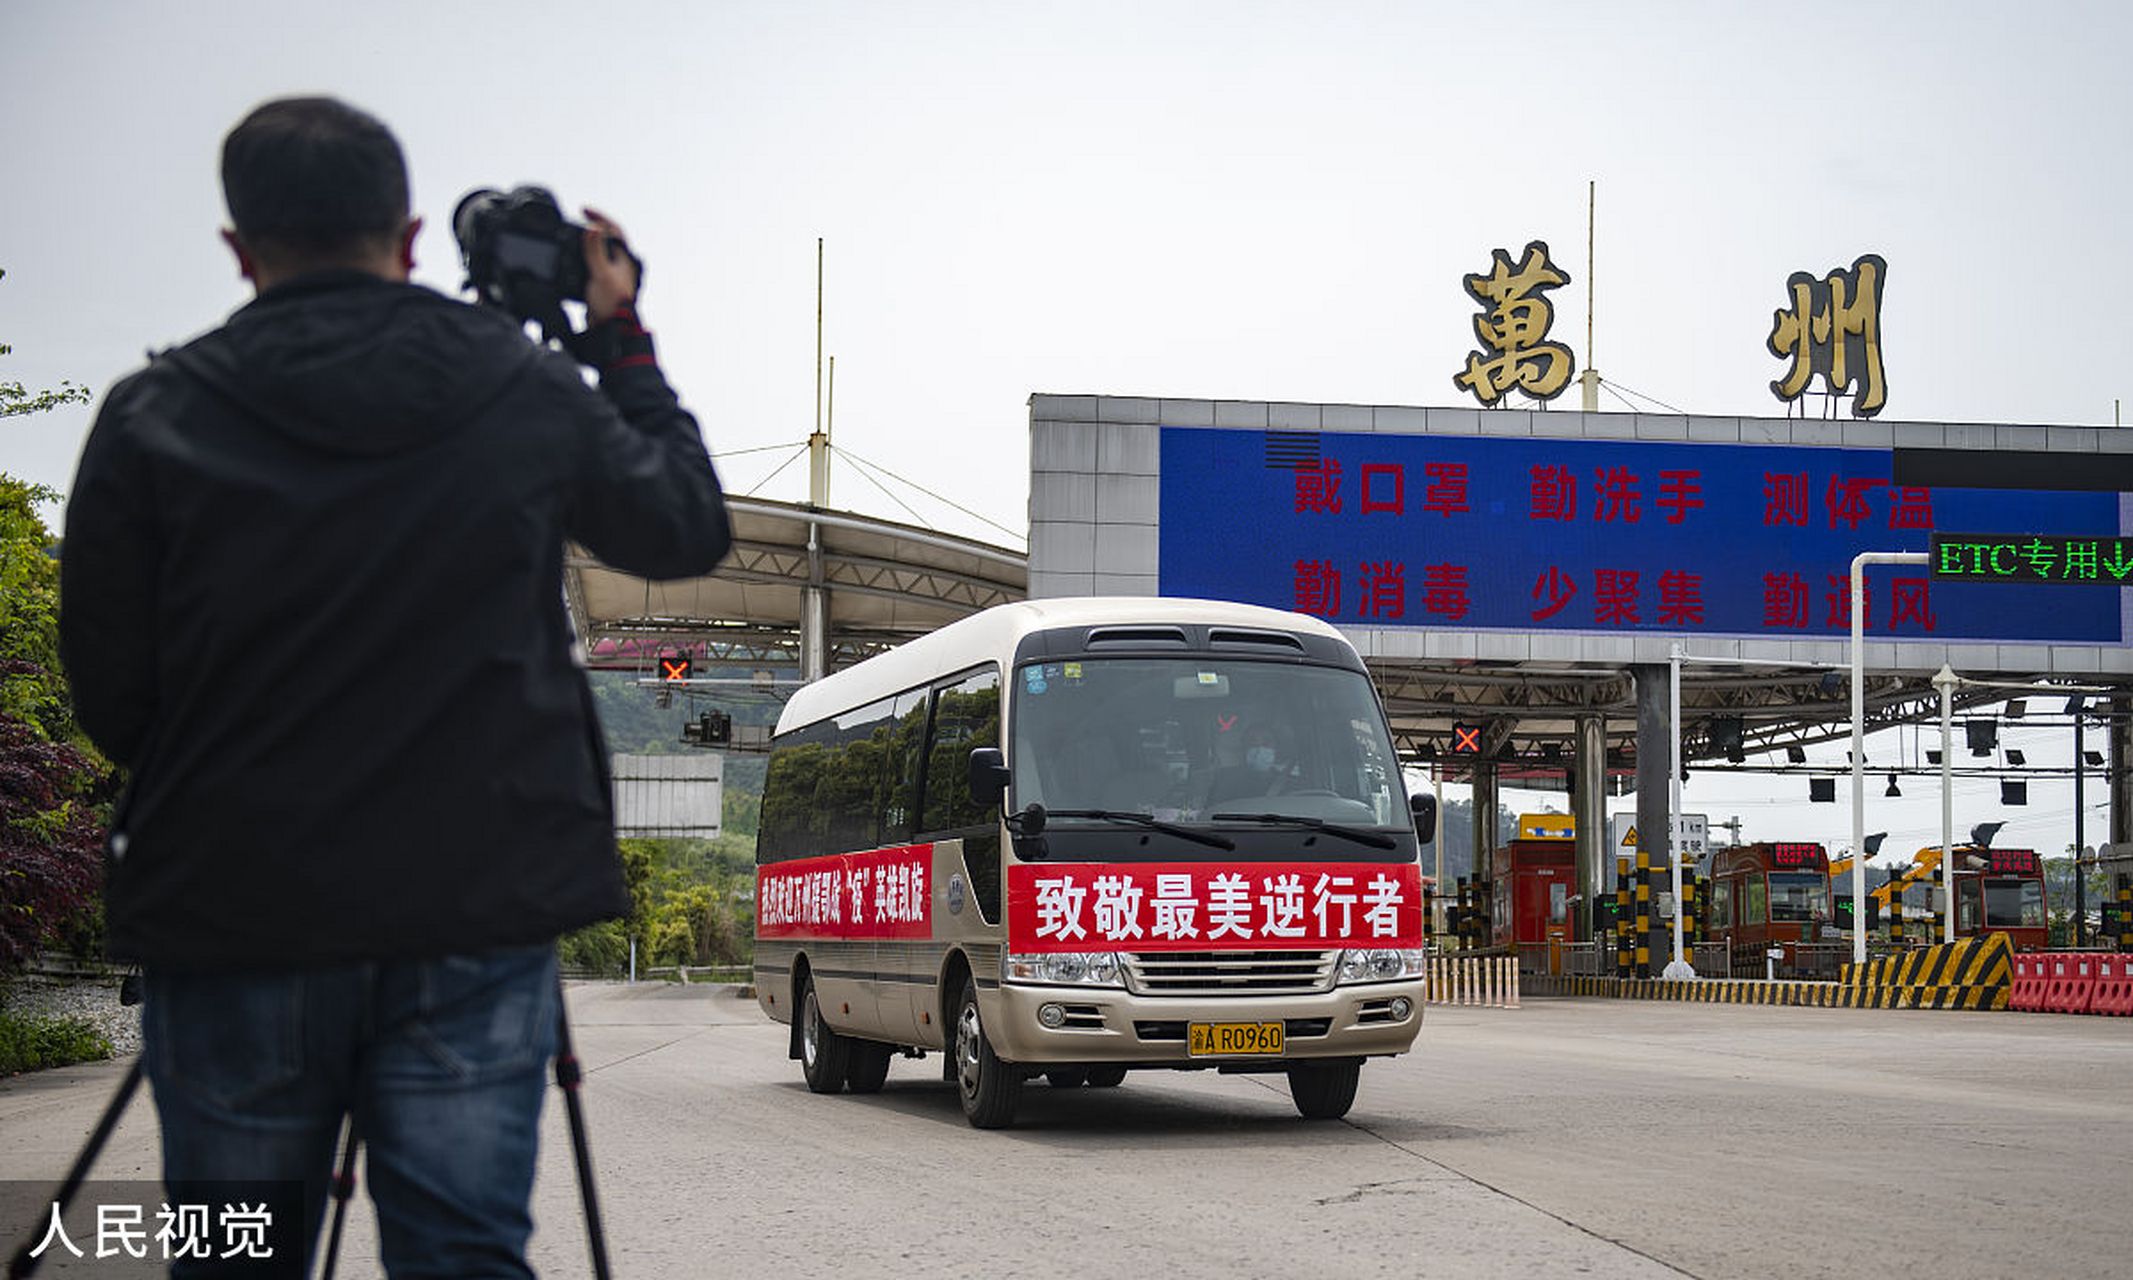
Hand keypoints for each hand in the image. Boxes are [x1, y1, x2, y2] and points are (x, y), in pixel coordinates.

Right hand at [581, 206, 638, 322]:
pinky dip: (581, 259)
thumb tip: (593, 228)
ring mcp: (611, 274)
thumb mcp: (601, 273)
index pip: (614, 229)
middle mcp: (619, 264)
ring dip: (585, 244)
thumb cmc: (612, 303)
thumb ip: (595, 251)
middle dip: (592, 228)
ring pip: (598, 252)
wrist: (611, 328)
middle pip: (606, 239)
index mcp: (624, 258)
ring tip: (572, 237)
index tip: (583, 210)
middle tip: (577, 220)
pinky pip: (591, 266)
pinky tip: (570, 260)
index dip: (599, 217)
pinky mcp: (601, 284)